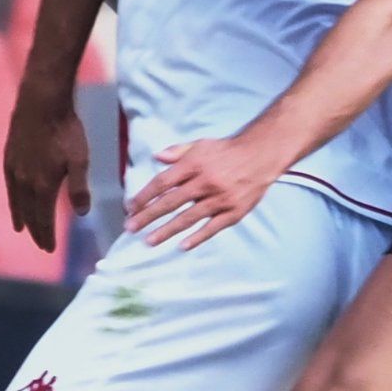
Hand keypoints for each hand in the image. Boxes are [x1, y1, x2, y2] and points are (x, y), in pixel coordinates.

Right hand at [3, 89, 93, 252]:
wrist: (41, 102)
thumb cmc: (66, 130)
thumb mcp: (79, 160)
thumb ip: (79, 189)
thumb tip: (82, 214)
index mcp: (43, 186)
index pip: (43, 219)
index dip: (47, 236)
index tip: (49, 249)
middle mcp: (25, 182)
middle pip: (29, 214)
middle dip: (35, 231)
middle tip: (40, 244)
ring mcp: (14, 169)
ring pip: (17, 201)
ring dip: (21, 217)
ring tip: (21, 229)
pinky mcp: (9, 156)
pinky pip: (9, 185)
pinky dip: (12, 198)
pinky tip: (14, 199)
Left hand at [122, 133, 287, 251]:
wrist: (261, 155)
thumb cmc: (227, 150)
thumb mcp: (200, 145)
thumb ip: (178, 151)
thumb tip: (157, 157)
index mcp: (194, 165)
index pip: (163, 183)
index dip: (144, 196)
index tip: (130, 208)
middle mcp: (205, 182)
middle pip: (170, 202)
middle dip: (148, 216)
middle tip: (131, 228)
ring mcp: (220, 199)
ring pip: (188, 218)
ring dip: (166, 231)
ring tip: (149, 241)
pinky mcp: (234, 212)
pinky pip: (212, 228)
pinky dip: (197, 237)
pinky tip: (182, 246)